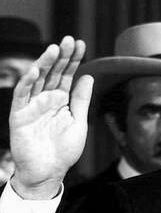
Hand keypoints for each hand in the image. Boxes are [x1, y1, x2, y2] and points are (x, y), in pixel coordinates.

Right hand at [8, 37, 92, 198]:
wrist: (49, 172)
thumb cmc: (64, 150)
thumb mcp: (79, 122)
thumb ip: (81, 100)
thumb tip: (88, 76)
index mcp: (60, 100)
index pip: (66, 75)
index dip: (73, 60)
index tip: (81, 43)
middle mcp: (45, 98)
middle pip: (52, 73)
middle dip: (60, 56)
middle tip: (69, 40)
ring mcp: (31, 105)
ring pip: (37, 79)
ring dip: (44, 63)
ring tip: (54, 49)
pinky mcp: (19, 114)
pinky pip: (23, 95)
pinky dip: (28, 82)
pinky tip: (36, 70)